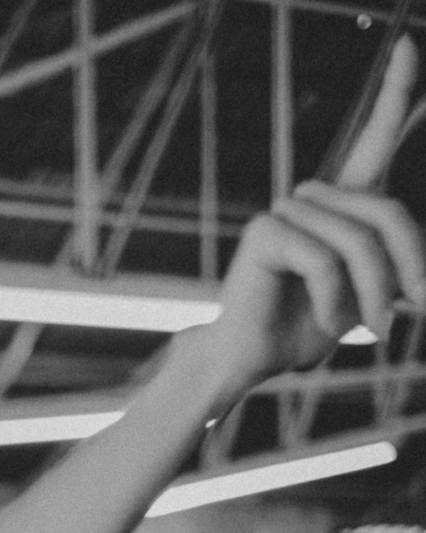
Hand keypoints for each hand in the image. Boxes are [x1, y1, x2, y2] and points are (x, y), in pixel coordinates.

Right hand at [206, 37, 425, 395]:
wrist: (249, 360)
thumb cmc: (304, 329)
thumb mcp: (365, 296)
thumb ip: (392, 270)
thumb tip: (423, 281)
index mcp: (341, 203)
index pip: (375, 137)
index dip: (394, 92)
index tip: (407, 45)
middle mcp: (315, 197)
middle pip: (386, 212)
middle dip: (407, 269)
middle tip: (403, 319)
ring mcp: (287, 209)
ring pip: (359, 241)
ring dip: (368, 296)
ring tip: (360, 330)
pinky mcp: (266, 232)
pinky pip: (324, 259)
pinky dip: (334, 300)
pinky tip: (325, 322)